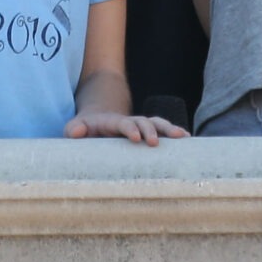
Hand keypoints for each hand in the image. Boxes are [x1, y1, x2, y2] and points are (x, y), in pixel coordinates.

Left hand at [63, 111, 188, 145]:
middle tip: (155, 142)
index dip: (129, 128)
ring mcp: (140, 126)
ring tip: (183, 136)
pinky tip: (187, 142)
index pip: (123, 123)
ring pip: (157, 124)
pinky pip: (162, 131)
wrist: (96, 119)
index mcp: (113, 122)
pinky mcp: (146, 133)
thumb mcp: (75, 127)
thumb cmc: (84, 129)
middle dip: (151, 130)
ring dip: (169, 129)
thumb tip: (75, 133)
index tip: (135, 137)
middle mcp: (130, 122)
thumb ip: (74, 129)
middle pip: (144, 121)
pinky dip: (174, 135)